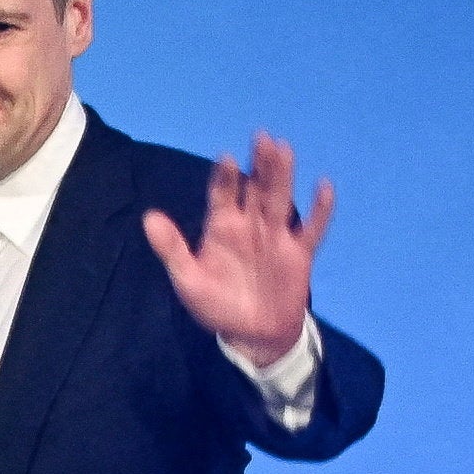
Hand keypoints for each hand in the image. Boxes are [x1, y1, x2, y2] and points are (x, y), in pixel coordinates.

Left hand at [144, 132, 331, 369]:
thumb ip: (172, 249)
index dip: (225, 178)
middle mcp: (250, 225)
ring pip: (281, 200)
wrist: (252, 336)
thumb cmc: (217, 306)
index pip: (223, 195)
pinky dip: (320, 210)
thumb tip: (149, 217)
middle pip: (255, 189)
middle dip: (259, 165)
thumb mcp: (188, 281)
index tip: (226, 157)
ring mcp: (276, 237)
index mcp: (222, 228)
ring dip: (283, 176)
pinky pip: (312, 229)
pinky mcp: (298, 254)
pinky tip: (324, 186)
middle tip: (261, 137)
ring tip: (284, 149)